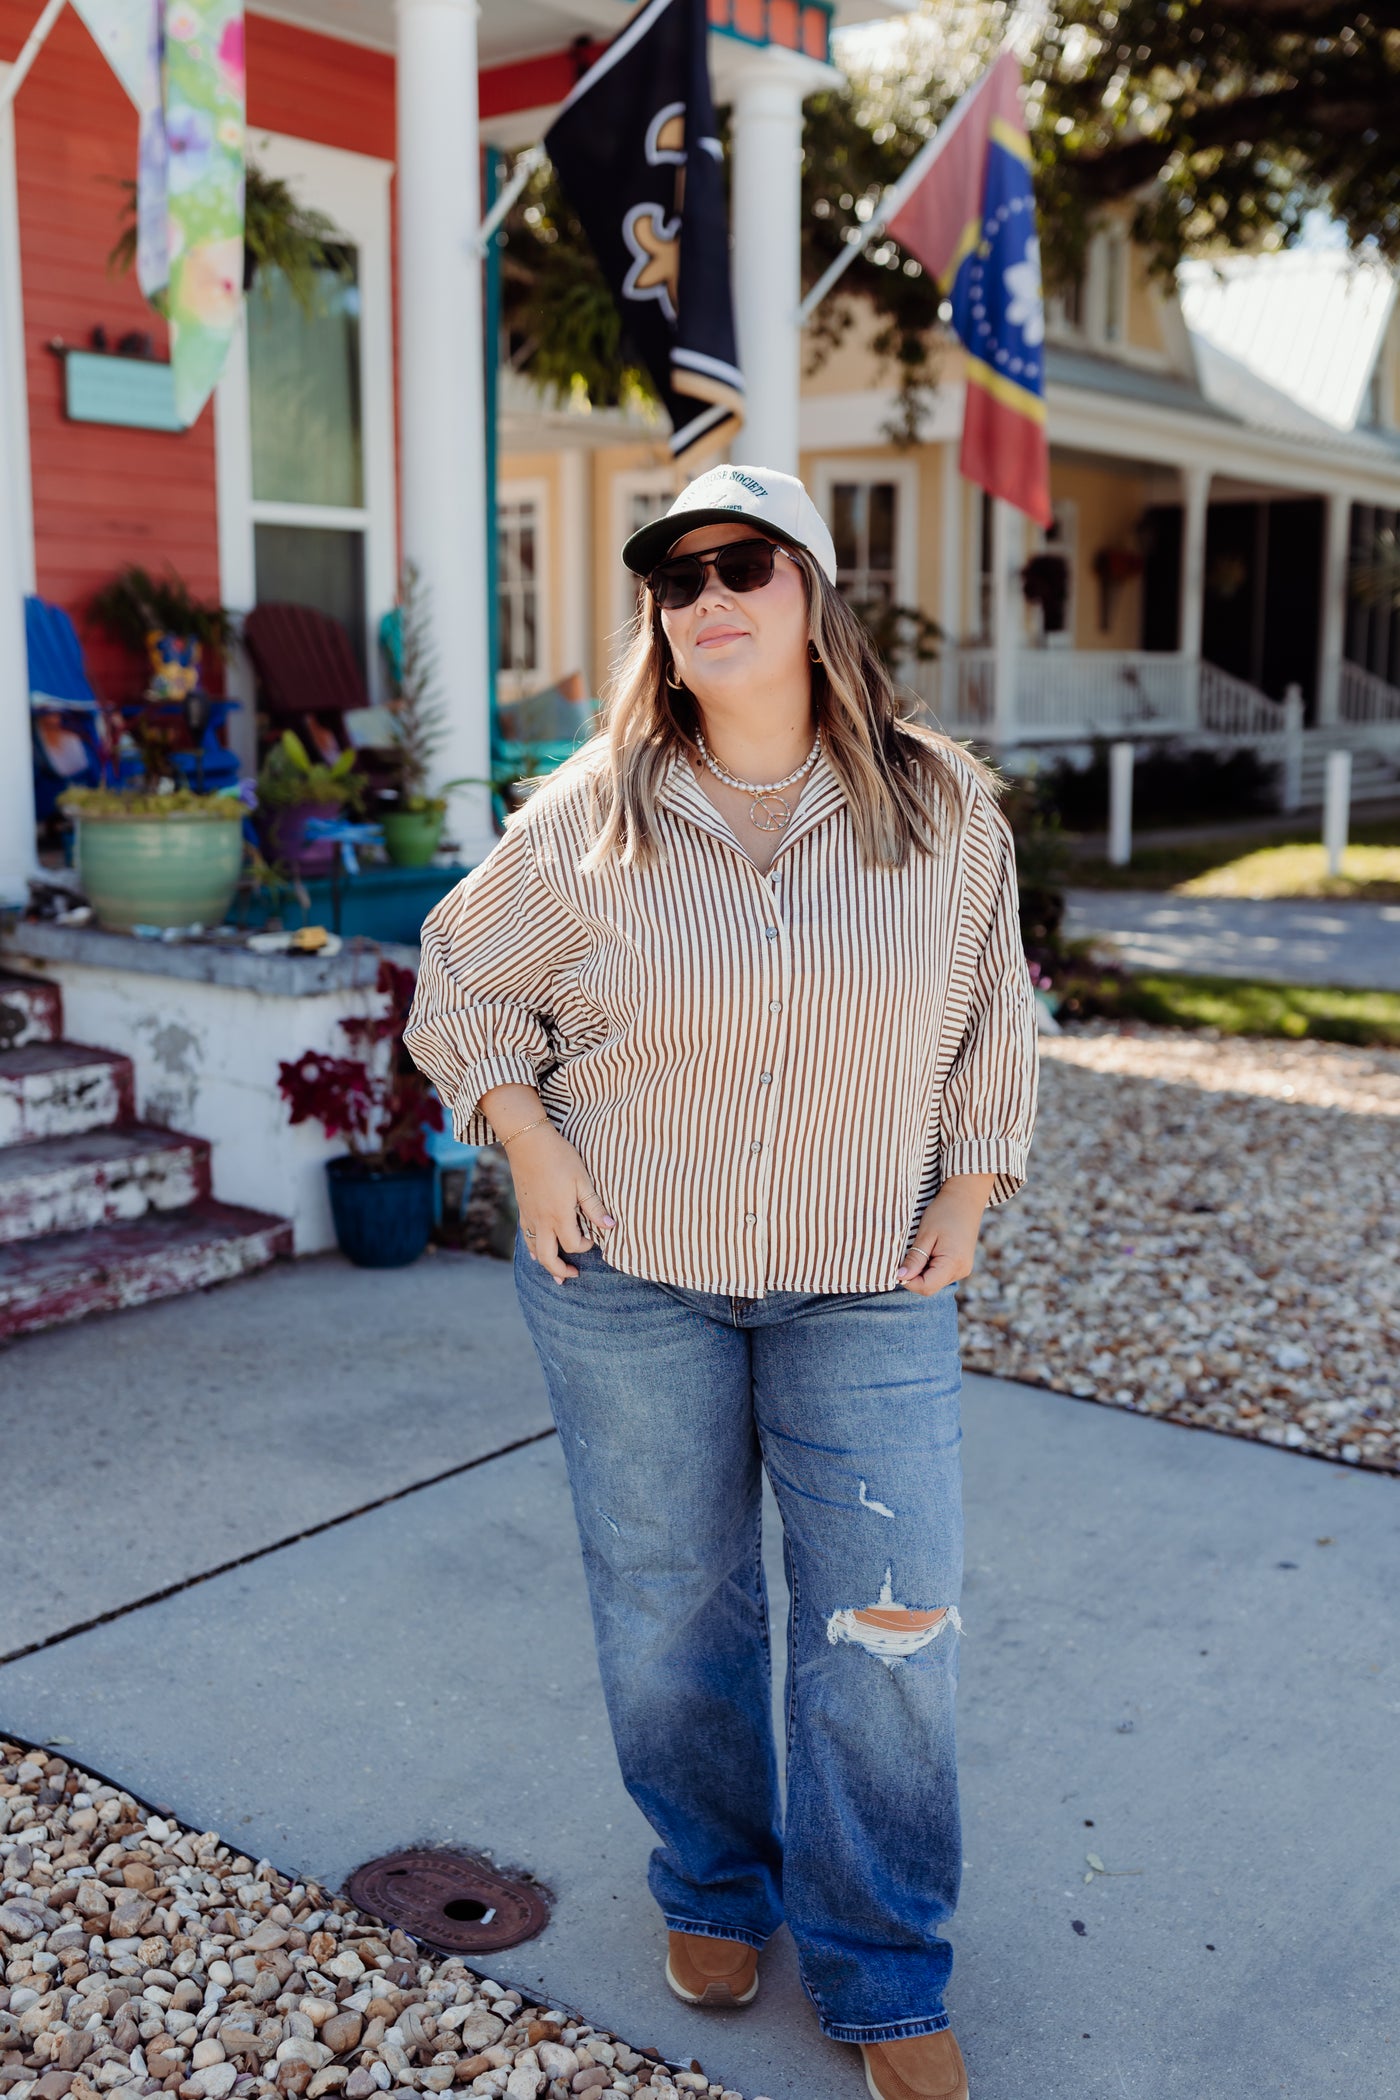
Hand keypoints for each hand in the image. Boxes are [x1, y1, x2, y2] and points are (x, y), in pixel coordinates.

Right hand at [507, 1122, 614, 1283]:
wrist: (528, 1141)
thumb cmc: (559, 1157)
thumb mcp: (582, 1180)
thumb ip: (594, 1206)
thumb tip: (610, 1226)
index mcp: (559, 1215)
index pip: (573, 1244)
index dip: (586, 1246)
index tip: (594, 1237)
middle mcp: (542, 1220)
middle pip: (548, 1257)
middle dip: (560, 1270)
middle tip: (572, 1276)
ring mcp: (529, 1215)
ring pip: (534, 1249)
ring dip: (545, 1263)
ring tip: (555, 1274)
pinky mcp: (522, 1208)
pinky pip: (526, 1236)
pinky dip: (532, 1248)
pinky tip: (535, 1252)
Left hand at [897, 1173, 995, 1296]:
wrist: (965, 1198)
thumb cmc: (944, 1212)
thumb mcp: (925, 1234)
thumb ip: (914, 1258)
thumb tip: (900, 1277)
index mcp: (953, 1263)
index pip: (926, 1287)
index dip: (908, 1281)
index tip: (897, 1267)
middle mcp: (961, 1271)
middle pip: (930, 1286)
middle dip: (914, 1276)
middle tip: (907, 1254)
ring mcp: (963, 1269)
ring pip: (934, 1281)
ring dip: (921, 1271)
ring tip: (920, 1248)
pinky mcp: (961, 1265)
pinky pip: (941, 1274)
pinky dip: (930, 1266)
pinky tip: (928, 1250)